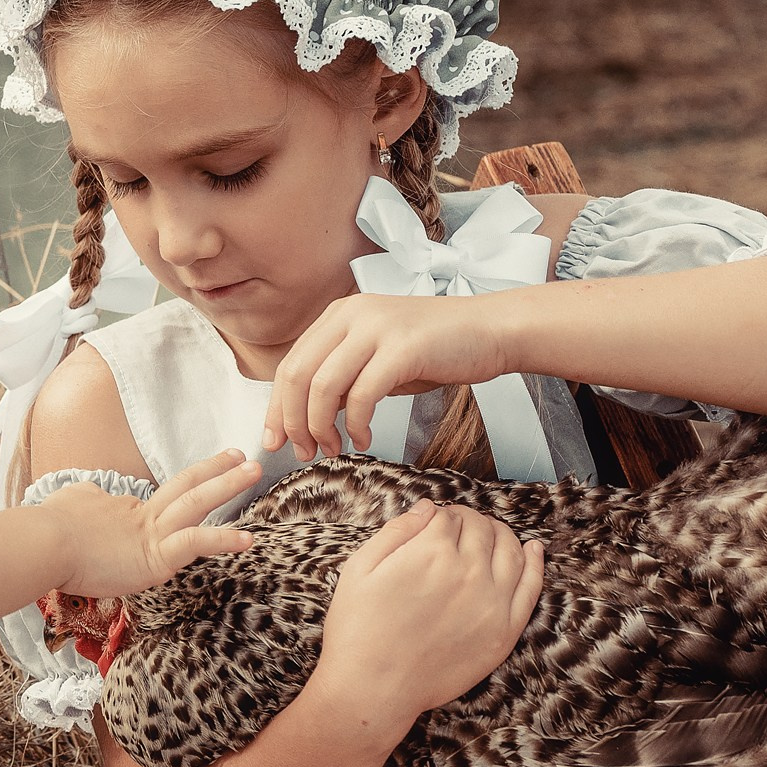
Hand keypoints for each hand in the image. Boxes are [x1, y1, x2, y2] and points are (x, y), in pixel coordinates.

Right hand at [43, 450, 260, 598]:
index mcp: (125, 510)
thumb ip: (86, 501)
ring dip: (227, 485)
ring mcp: (151, 535)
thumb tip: (87, 495)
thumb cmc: (50, 528)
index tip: (208, 469)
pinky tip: (248, 540)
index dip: (189, 480)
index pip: (164, 497)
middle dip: (216, 470)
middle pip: (186, 486)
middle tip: (242, 456)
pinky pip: (196, 543)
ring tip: (254, 471)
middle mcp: (143, 517)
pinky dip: (223, 539)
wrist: (44, 541)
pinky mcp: (155, 557)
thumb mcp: (70, 506)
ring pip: (197, 504)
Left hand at [265, 293, 515, 460]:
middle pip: (297, 375)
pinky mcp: (402, 347)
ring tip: (332, 449)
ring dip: (320, 427)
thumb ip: (342, 380)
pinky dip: (355, 424)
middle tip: (302, 452)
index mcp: (339, 314)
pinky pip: (362, 394)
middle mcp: (351, 314)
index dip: (276, 407)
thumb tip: (306, 419)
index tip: (274, 441)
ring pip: (323, 385)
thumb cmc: (436, 350)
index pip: (290, 364)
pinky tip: (364, 439)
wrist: (492, 331)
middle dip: (292, 421)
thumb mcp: (377, 359)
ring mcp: (377, 327)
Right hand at [315, 501, 543, 728]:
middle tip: (459, 527)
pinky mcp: (504, 630)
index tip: (435, 522)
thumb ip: (396, 531)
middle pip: (481, 527)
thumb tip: (427, 508)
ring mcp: (492, 601)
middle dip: (470, 521)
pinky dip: (535, 562)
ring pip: (511, 549)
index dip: (441, 515)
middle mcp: (468, 570)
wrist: (373, 688)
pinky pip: (531, 587)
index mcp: (431, 551)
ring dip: (501, 534)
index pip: (449, 515)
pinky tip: (534, 549)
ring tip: (491, 534)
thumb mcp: (360, 569)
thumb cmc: (359, 630)